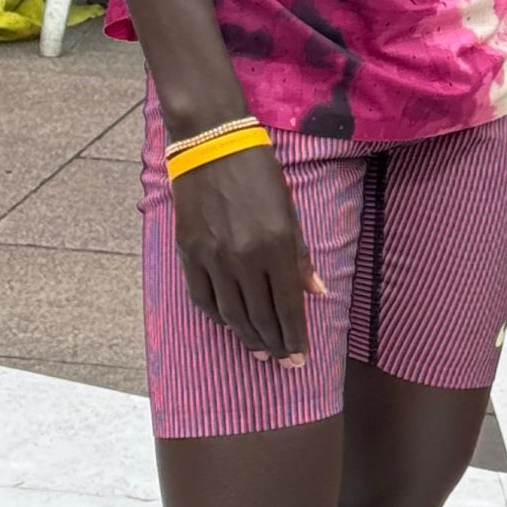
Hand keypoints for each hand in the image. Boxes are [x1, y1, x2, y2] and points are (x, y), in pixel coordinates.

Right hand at [171, 140, 325, 362]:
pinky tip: (231, 325)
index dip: (296, 335)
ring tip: (261, 351)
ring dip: (249, 337)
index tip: (301, 356)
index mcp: (277, 244)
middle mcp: (245, 257)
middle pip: (261, 316)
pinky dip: (218, 317)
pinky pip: (204, 299)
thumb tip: (316, 292)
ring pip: (232, 314)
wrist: (212, 144)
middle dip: (275, 343)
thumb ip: (301, 255)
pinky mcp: (190, 254)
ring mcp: (214, 258)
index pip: (288, 305)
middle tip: (284, 361)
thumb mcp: (290, 210)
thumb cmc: (259, 173)